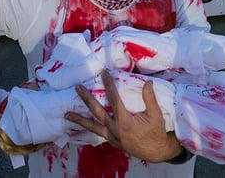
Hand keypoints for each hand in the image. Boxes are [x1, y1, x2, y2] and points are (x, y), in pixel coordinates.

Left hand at [65, 70, 181, 162]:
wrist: (157, 152)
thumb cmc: (157, 132)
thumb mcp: (156, 115)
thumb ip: (150, 98)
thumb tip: (148, 82)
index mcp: (125, 122)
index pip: (113, 99)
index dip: (108, 84)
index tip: (103, 73)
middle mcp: (115, 130)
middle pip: (97, 111)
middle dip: (86, 98)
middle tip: (77, 88)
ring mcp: (112, 137)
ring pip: (92, 127)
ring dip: (79, 120)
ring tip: (66, 115)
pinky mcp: (112, 141)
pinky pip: (98, 133)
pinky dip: (89, 128)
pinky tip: (82, 125)